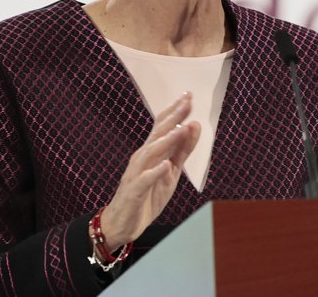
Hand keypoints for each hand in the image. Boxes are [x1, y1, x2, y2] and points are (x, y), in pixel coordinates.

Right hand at [99, 92, 200, 248]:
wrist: (123, 223)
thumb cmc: (148, 194)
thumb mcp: (171, 171)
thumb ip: (182, 150)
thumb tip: (194, 125)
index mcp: (151, 152)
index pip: (162, 126)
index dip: (175, 111)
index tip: (188, 95)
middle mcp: (142, 158)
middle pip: (157, 134)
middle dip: (172, 117)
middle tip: (187, 102)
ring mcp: (136, 174)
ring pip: (150, 153)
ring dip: (166, 141)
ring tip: (181, 129)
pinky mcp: (134, 191)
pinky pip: (144, 180)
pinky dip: (155, 172)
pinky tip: (165, 166)